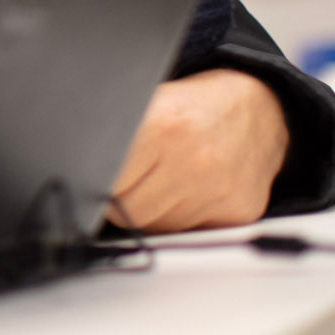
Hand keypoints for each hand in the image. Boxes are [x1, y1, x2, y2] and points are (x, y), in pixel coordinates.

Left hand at [108, 69, 290, 231]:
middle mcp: (194, 161)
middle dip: (119, 201)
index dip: (96, 182)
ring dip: (150, 211)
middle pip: (130, 212)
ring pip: (157, 228)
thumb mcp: (151, 101)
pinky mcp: (237, 212)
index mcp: (164, 126)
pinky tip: (186, 191)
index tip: (96, 178)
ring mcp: (218, 190)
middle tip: (127, 181)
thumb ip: (117, 133)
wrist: (259, 108)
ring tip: (160, 180)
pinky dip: (180, 219)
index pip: (107, 181)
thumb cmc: (194, 107)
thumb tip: (75, 162)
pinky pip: (189, 233)